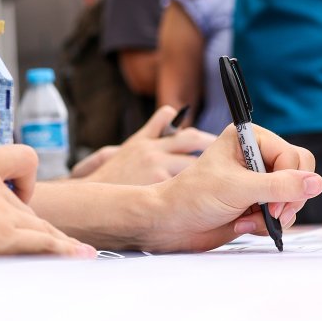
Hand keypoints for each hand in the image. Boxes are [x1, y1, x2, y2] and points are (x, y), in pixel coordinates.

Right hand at [0, 146, 95, 258]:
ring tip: (77, 255)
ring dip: (57, 243)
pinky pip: (43, 243)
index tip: (19, 199)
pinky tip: (80, 257)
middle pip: (28, 207)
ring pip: (40, 227)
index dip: (27, 182)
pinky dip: (64, 250)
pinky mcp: (0, 237)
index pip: (22, 158)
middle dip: (36, 228)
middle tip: (52, 244)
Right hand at [71, 105, 215, 183]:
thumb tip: (167, 115)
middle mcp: (152, 150)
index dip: (193, 130)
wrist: (93, 205)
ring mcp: (157, 167)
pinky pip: (188, 184)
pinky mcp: (161, 185)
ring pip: (194, 161)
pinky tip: (211, 195)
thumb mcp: (118, 152)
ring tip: (224, 176)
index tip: (208, 139)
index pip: (172, 122)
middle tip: (228, 154)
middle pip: (192, 139)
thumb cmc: (105, 182)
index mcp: (142, 141)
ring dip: (211, 168)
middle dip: (211, 144)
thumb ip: (144, 135)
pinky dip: (201, 188)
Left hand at [142, 125, 321, 252]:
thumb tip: (317, 183)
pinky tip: (243, 225)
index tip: (271, 205)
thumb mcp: (238, 188)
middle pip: (300, 175)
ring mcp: (257, 180)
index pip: (294, 156)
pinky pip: (282, 213)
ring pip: (294, 197)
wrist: (170, 224)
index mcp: (249, 138)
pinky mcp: (256, 202)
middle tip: (269, 214)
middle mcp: (256, 155)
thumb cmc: (193, 197)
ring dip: (275, 215)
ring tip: (248, 220)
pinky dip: (268, 224)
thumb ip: (279, 186)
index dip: (289, 182)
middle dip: (287, 200)